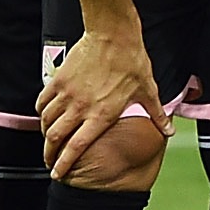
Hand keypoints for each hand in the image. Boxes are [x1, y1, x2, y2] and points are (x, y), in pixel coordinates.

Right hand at [40, 26, 170, 178]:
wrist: (113, 35)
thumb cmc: (132, 61)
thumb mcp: (148, 90)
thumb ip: (156, 114)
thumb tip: (169, 131)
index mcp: (102, 114)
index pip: (77, 147)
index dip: (64, 163)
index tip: (57, 174)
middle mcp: (80, 108)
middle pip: (55, 139)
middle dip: (49, 155)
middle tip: (49, 162)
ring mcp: (67, 94)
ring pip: (46, 122)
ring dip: (45, 135)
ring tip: (49, 141)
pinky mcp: (58, 81)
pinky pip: (42, 103)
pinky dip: (41, 113)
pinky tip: (46, 116)